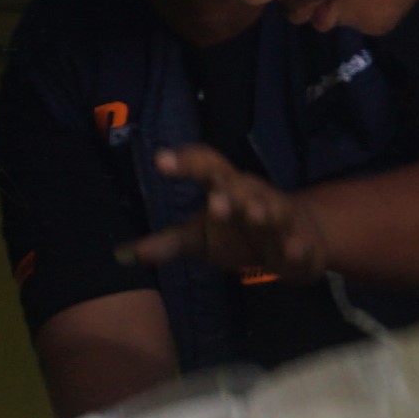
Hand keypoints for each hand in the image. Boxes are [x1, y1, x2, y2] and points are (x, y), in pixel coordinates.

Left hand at [123, 147, 324, 281]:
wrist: (298, 240)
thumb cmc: (239, 233)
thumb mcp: (199, 238)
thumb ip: (167, 244)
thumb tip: (119, 255)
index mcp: (223, 187)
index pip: (203, 164)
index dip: (184, 162)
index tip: (161, 162)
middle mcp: (250, 195)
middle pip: (238, 183)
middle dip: (227, 190)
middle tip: (212, 201)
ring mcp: (278, 217)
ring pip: (272, 209)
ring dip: (263, 210)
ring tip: (253, 214)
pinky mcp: (299, 243)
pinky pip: (298, 244)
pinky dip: (296, 247)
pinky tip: (291, 252)